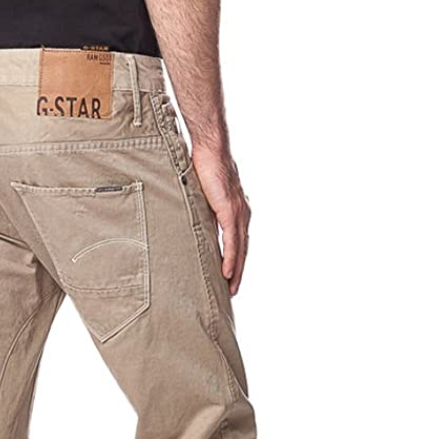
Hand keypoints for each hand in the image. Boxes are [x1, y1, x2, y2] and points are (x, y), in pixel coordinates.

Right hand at [192, 145, 250, 295]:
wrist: (210, 148)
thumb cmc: (205, 166)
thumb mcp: (204, 194)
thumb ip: (205, 211)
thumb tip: (195, 222)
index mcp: (237, 210)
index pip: (239, 241)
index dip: (236, 260)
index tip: (230, 277)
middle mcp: (242, 213)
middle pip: (243, 249)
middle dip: (238, 271)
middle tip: (232, 291)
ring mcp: (238, 212)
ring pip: (240, 249)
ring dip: (236, 270)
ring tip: (231, 288)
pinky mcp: (230, 210)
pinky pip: (232, 240)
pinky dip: (230, 258)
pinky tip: (226, 272)